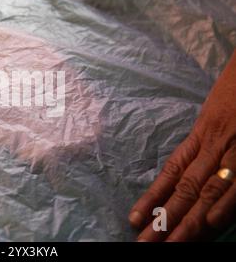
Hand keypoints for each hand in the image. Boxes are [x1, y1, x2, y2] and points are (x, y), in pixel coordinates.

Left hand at [129, 50, 235, 240]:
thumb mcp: (217, 116)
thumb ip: (206, 142)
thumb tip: (198, 170)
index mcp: (200, 136)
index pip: (171, 173)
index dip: (152, 198)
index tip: (134, 219)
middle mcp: (212, 145)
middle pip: (183, 188)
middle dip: (165, 219)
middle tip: (144, 244)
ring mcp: (234, 149)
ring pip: (206, 191)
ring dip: (189, 221)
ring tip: (170, 245)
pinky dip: (226, 204)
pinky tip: (211, 224)